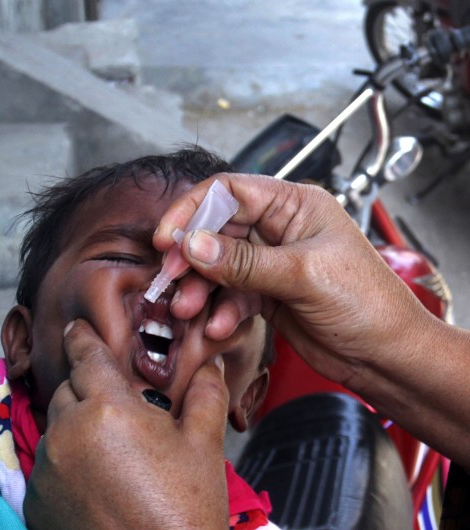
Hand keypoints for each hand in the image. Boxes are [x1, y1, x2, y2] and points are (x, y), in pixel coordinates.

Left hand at [24, 320, 228, 528]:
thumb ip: (204, 396)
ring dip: (76, 429)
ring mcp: (48, 468)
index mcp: (108, 408)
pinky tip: (95, 483)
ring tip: (112, 457)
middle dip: (87, 392)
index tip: (77, 329)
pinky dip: (65, 464)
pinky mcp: (36, 500)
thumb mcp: (203, 448)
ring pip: (56, 428)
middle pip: (68, 391)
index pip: (86, 356)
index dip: (82, 338)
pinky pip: (48, 465)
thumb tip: (207, 366)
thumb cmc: (184, 510)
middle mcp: (69, 431)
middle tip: (117, 412)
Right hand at [155, 173, 434, 388]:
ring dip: (200, 288)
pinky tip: (219, 326)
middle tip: (170, 278)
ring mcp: (271, 262)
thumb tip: (193, 244)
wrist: (386, 357)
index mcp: (295, 205)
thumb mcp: (301, 276)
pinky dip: (220, 310)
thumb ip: (242, 261)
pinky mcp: (267, 293)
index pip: (229, 192)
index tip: (168, 238)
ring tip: (187, 309)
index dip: (192, 210)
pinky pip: (230, 295)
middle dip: (191, 257)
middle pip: (216, 230)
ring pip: (218, 266)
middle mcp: (280, 229)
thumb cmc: (367, 304)